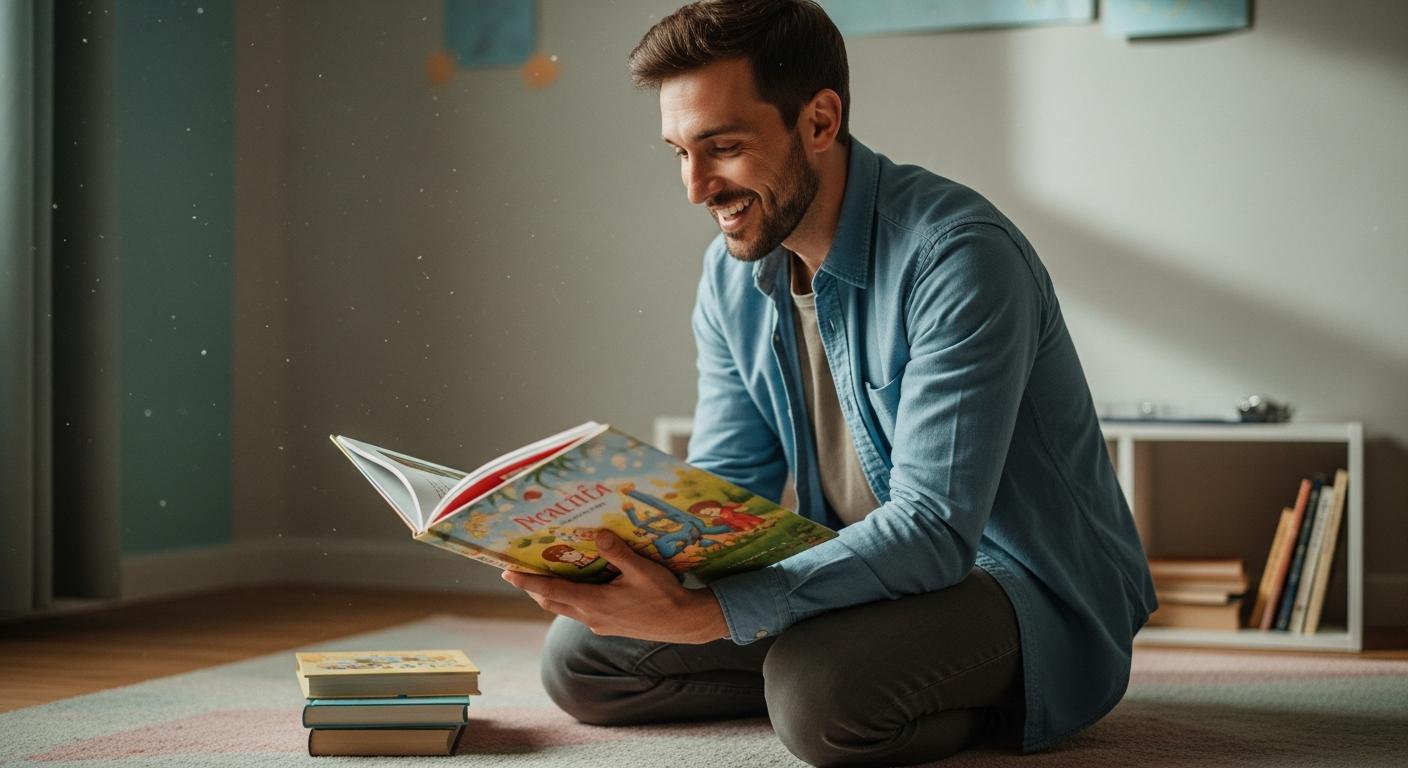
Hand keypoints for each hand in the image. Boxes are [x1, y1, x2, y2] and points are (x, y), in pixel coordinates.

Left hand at [501, 531, 729, 643]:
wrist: (684, 623)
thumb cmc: (665, 596)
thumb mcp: (643, 570)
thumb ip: (619, 552)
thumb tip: (599, 534)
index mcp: (595, 604)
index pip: (551, 592)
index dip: (527, 582)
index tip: (507, 573)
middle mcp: (591, 617)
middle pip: (552, 602)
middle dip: (533, 588)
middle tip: (517, 572)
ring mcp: (599, 624)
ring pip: (565, 608)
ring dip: (551, 594)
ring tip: (542, 575)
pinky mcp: (609, 625)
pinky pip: (580, 611)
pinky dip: (570, 598)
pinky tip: (578, 585)